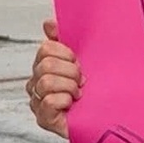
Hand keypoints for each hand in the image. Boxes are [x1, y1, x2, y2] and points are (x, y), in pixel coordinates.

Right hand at [26, 18, 83, 137]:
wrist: (107, 118)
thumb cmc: (95, 90)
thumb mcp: (83, 61)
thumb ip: (64, 41)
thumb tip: (49, 23)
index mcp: (44, 66)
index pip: (46, 48)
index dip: (66, 53)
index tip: (78, 63)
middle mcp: (37, 83)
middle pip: (45, 64)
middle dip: (71, 71)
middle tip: (81, 81)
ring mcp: (38, 102)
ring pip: (46, 81)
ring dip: (69, 87)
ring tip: (78, 94)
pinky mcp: (44, 119)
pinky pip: (49, 101)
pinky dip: (65, 101)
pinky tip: (72, 105)